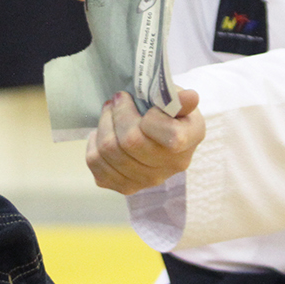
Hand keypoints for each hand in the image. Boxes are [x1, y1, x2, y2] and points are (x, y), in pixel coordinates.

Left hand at [87, 89, 203, 194]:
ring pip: (109, 150)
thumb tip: (190, 97)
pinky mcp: (125, 186)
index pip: (171, 138)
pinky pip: (96, 163)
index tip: (144, 100)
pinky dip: (94, 143)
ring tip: (109, 110)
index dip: (151, 117)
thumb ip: (179, 98)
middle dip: (118, 113)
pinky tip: (104, 133)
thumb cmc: (166, 109)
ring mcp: (148, 181)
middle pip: (131, 142)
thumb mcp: (174, 97)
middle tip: (118, 98)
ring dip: (104, 124)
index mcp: (189, 140)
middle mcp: (172, 166)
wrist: (158, 131)